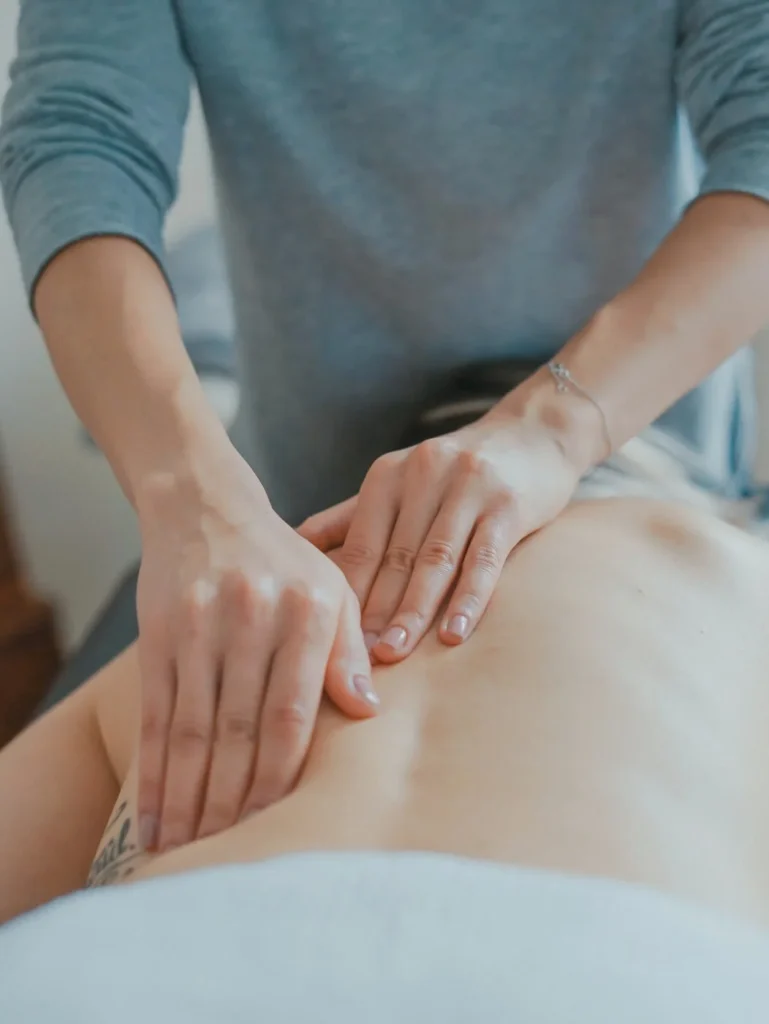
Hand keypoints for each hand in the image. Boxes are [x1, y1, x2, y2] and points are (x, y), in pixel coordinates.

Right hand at [135, 447, 377, 853]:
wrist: (206, 507)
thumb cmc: (283, 559)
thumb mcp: (332, 589)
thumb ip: (349, 650)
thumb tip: (368, 713)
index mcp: (306, 612)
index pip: (293, 715)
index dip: (281, 778)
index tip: (277, 829)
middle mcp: (252, 619)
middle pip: (240, 731)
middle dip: (233, 803)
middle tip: (228, 859)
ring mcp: (199, 627)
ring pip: (193, 731)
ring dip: (189, 799)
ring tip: (187, 852)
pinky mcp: (158, 635)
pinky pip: (156, 715)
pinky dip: (153, 771)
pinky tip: (153, 814)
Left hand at [298, 402, 584, 661]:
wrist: (533, 433)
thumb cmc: (457, 471)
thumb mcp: (400, 482)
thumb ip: (351, 517)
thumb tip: (293, 548)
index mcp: (388, 476)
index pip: (360, 544)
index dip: (345, 594)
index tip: (329, 641)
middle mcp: (423, 475)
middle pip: (394, 556)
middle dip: (374, 611)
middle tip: (356, 660)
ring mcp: (468, 487)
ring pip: (435, 559)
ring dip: (413, 610)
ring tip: (395, 653)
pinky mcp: (508, 504)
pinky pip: (485, 558)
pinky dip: (469, 598)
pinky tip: (454, 633)